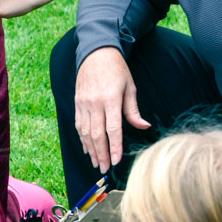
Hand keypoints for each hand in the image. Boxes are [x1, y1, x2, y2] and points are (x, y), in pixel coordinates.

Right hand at [73, 47, 148, 171]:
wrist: (95, 52)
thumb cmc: (117, 69)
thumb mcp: (130, 87)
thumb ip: (133, 110)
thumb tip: (144, 126)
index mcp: (110, 99)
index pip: (112, 129)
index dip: (114, 147)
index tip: (116, 161)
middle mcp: (94, 103)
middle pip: (97, 135)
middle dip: (101, 154)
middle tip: (104, 169)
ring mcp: (83, 103)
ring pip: (85, 132)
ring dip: (90, 150)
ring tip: (96, 163)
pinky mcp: (77, 102)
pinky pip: (78, 125)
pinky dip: (82, 138)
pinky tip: (87, 148)